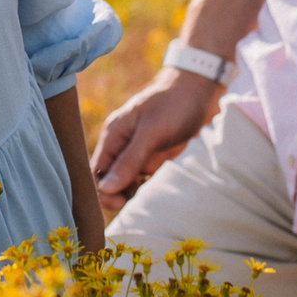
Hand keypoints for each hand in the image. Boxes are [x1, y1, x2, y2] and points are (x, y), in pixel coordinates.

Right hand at [90, 67, 224, 217]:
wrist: (200, 92)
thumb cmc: (173, 105)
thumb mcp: (151, 132)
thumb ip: (129, 160)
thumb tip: (105, 188)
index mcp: (114, 136)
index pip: (96, 172)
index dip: (103, 192)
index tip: (120, 204)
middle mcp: (122, 147)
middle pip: (110, 182)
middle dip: (120, 196)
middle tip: (139, 203)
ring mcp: (139, 155)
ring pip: (128, 185)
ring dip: (136, 195)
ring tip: (153, 196)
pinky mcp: (155, 160)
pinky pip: (145, 182)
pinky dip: (150, 190)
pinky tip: (161, 191)